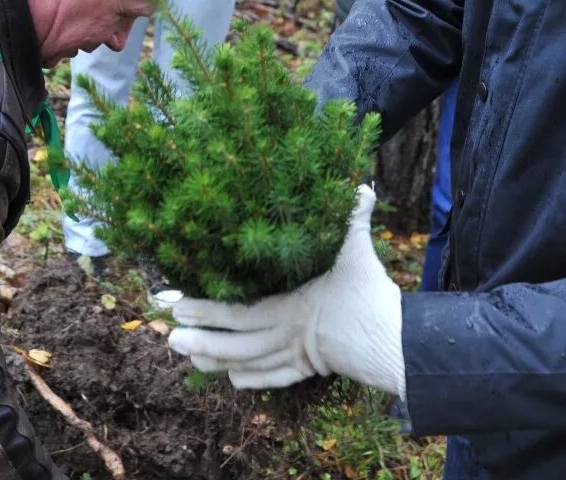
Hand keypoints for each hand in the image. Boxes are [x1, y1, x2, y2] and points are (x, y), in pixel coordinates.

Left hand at [168, 185, 404, 395]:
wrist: (397, 345)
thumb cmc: (371, 298)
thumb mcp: (359, 253)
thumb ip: (354, 219)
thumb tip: (360, 185)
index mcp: (291, 307)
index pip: (239, 312)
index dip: (207, 310)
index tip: (178, 305)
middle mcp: (287, 335)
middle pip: (236, 343)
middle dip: (201, 341)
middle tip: (168, 338)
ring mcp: (298, 356)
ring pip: (250, 364)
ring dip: (218, 362)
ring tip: (189, 359)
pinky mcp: (310, 370)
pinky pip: (274, 378)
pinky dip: (252, 379)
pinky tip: (232, 379)